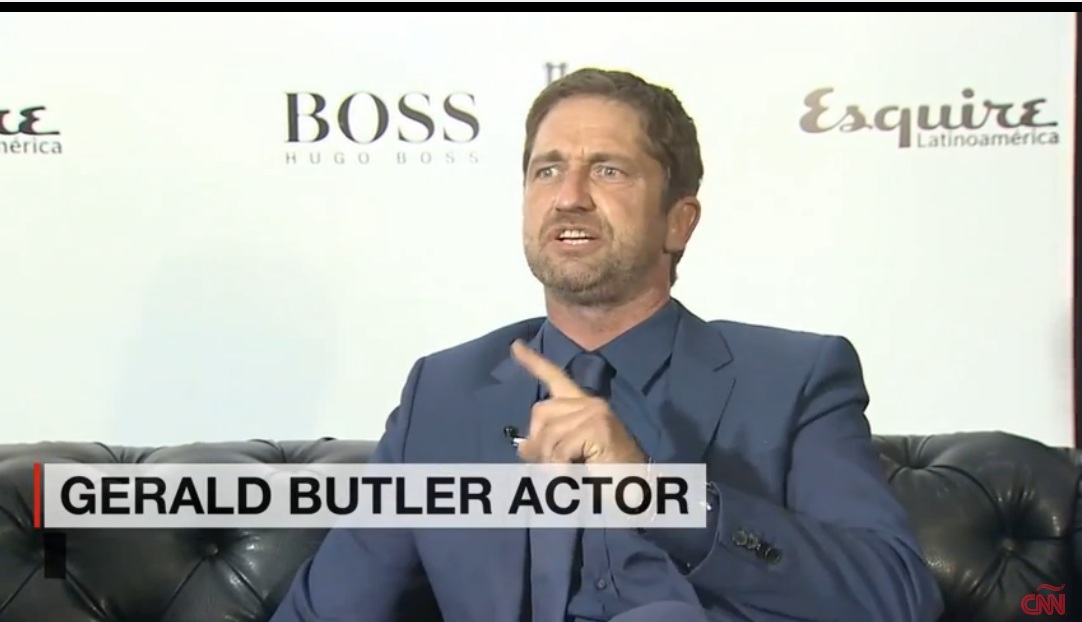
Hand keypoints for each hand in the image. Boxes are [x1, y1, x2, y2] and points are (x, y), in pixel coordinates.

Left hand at [510, 340, 645, 464]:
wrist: (635, 490)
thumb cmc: (604, 475)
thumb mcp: (568, 457)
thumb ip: (547, 446)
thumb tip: (522, 445)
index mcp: (583, 405)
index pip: (554, 377)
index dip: (533, 363)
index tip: (515, 347)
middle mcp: (590, 402)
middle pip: (541, 411)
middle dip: (537, 441)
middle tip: (547, 466)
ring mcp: (595, 412)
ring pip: (548, 434)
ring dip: (549, 461)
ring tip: (564, 475)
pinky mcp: (598, 427)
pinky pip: (559, 449)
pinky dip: (559, 468)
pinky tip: (572, 474)